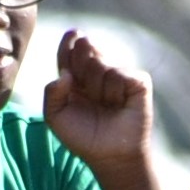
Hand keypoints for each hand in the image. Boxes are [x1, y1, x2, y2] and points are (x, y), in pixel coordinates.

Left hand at [41, 30, 154, 172]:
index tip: (73, 34)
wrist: (110, 155)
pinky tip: (118, 104)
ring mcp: (119, 76)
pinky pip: (118, 74)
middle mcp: (98, 73)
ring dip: (96, 88)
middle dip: (80, 64)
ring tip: (104, 105)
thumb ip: (51, 93)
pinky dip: (113, 91)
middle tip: (84, 88)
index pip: (70, 52)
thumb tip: (66, 74)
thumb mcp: (55, 117)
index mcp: (76, 78)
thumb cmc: (83, 138)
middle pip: (84, 49)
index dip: (70, 42)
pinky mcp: (138, 82)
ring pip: (100, 64)